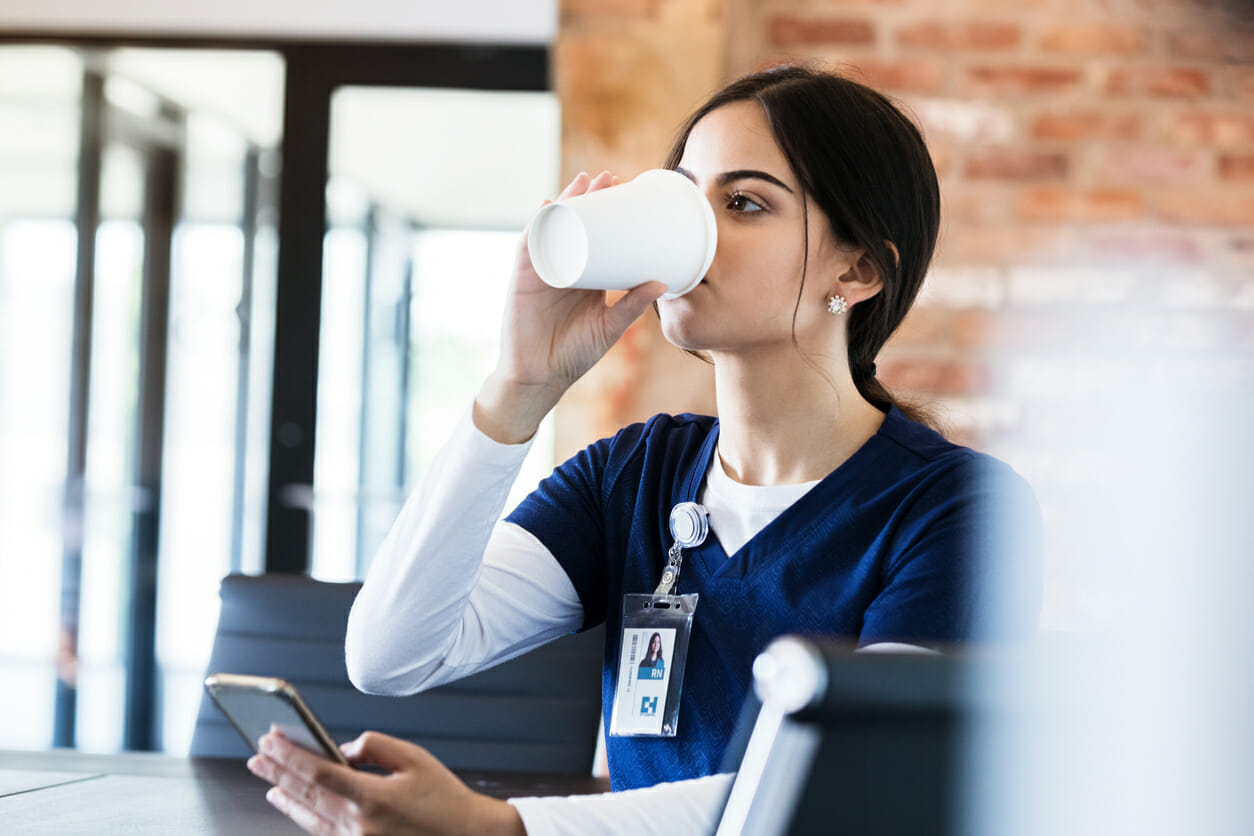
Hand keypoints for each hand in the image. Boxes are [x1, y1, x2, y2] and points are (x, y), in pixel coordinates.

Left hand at [248, 729, 524, 835]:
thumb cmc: (446, 799)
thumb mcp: (416, 759)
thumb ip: (376, 747)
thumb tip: (344, 748)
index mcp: (373, 798)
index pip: (319, 773)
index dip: (289, 756)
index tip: (269, 740)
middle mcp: (360, 826)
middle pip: (307, 796)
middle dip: (278, 774)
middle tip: (257, 757)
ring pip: (310, 819)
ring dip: (286, 797)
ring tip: (268, 782)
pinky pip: (324, 833)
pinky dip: (305, 817)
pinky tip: (295, 806)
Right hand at [475, 170, 667, 443]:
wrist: (540, 378)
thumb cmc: (573, 355)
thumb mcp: (610, 327)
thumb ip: (632, 306)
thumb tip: (663, 282)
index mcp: (584, 277)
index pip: (597, 237)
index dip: (608, 214)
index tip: (627, 192)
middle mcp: (562, 268)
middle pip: (574, 224)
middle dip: (589, 198)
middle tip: (610, 177)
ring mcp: (542, 270)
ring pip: (553, 228)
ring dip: (566, 203)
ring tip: (583, 182)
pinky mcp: (524, 279)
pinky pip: (529, 245)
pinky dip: (537, 225)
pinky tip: (547, 207)